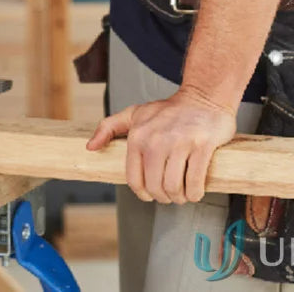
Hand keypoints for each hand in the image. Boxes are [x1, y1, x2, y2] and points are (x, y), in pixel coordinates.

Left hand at [85, 87, 236, 203]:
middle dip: (164, 197)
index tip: (152, 193)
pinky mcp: (202, 146)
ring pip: (174, 188)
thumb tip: (90, 147)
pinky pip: (194, 182)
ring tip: (183, 193)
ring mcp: (180, 142)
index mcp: (138, 136)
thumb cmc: (170, 110)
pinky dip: (195, 193)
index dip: (144, 193)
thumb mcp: (135, 114)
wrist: (203, 96)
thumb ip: (109, 127)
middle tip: (171, 194)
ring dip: (180, 198)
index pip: (135, 180)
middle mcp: (156, 140)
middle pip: (155, 187)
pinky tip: (195, 190)